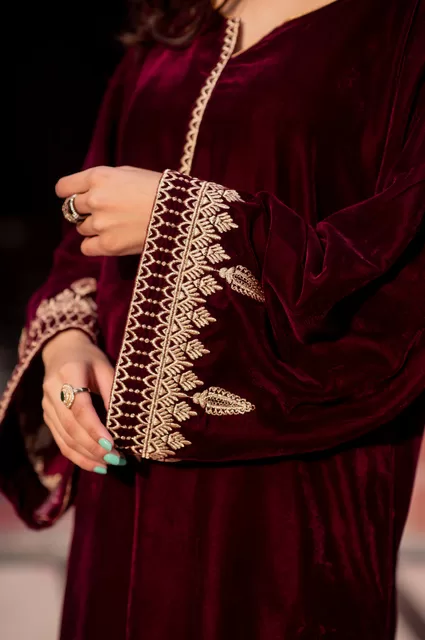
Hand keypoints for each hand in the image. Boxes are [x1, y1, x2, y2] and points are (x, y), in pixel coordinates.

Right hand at [41, 330, 122, 473]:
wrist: (62, 351)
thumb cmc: (90, 358)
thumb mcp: (106, 367)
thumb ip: (113, 392)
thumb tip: (123, 423)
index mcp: (69, 373)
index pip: (80, 407)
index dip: (95, 428)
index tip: (112, 445)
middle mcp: (52, 391)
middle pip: (71, 426)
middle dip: (93, 447)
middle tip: (116, 459)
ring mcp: (47, 406)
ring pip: (64, 438)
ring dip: (86, 456)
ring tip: (109, 464)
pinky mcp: (48, 417)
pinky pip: (61, 441)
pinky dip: (77, 456)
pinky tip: (95, 464)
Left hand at [55, 166, 161, 256]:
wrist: (180, 213)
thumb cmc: (158, 190)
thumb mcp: (127, 173)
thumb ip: (102, 181)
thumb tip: (85, 193)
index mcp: (98, 177)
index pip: (64, 188)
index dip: (69, 193)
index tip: (76, 197)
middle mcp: (95, 199)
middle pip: (72, 209)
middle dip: (86, 211)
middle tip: (108, 212)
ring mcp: (100, 223)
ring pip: (81, 228)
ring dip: (94, 227)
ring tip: (117, 225)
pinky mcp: (108, 245)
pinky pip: (87, 247)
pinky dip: (96, 245)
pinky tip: (111, 240)